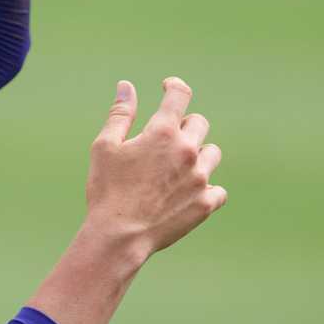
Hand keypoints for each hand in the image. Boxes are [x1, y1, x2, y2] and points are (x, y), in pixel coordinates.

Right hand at [83, 77, 226, 260]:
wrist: (119, 236)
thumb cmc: (107, 190)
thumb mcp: (105, 147)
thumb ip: (120, 114)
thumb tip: (126, 86)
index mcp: (163, 133)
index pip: (179, 95)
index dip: (174, 87)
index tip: (169, 88)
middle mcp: (188, 151)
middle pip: (199, 123)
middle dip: (184, 126)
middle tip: (164, 142)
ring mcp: (200, 178)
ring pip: (212, 154)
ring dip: (198, 156)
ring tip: (176, 169)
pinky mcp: (206, 203)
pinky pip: (218, 189)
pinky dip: (206, 189)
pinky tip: (188, 194)